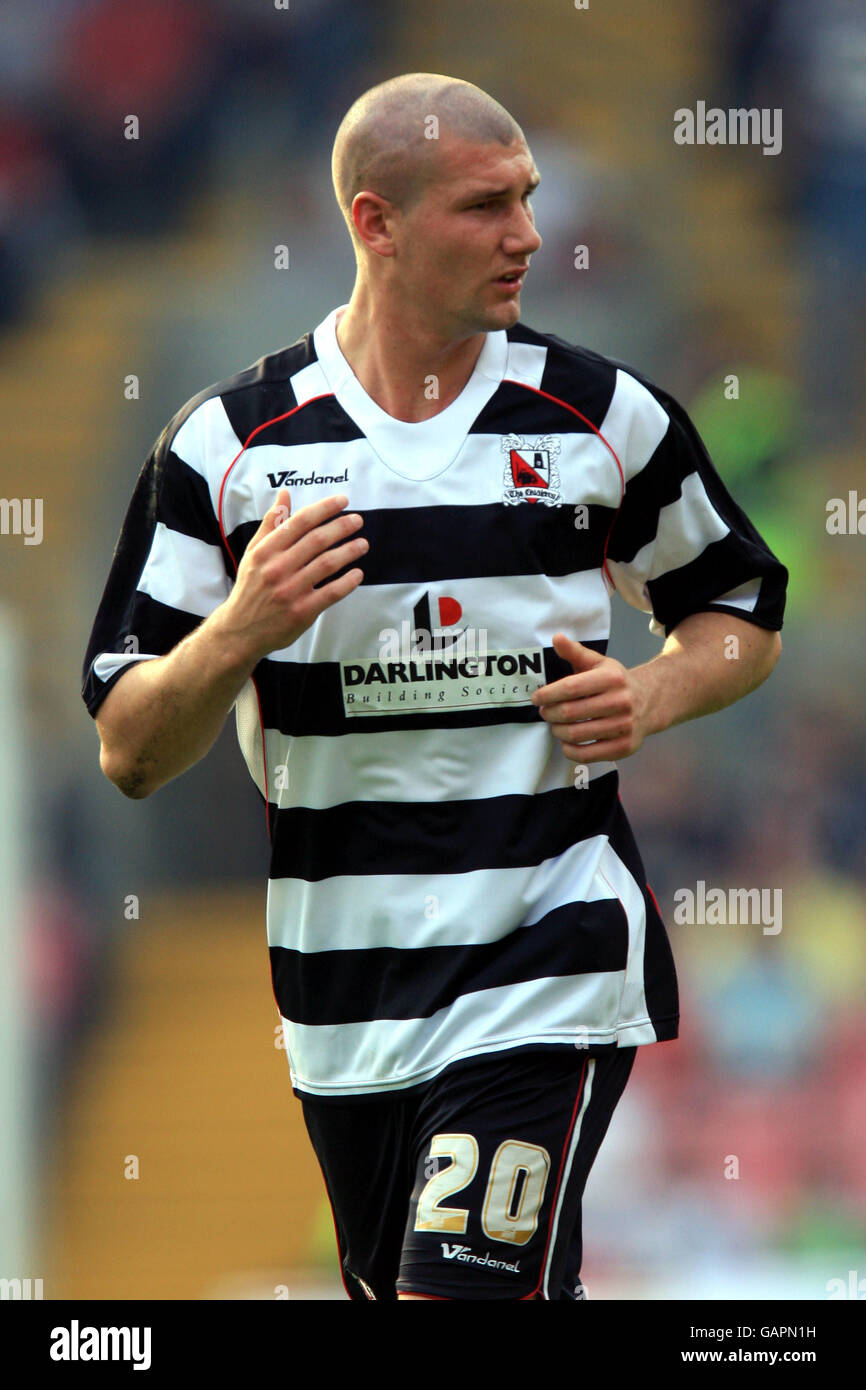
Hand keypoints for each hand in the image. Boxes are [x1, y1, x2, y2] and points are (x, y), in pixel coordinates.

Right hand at [217, 489, 367, 662]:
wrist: (240, 630)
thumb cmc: (250, 587)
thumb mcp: (254, 552)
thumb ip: (271, 523)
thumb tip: (284, 494)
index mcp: (265, 551)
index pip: (300, 522)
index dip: (324, 509)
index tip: (342, 501)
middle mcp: (277, 569)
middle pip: (317, 540)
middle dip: (342, 527)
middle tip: (357, 521)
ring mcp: (290, 591)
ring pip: (327, 564)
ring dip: (349, 551)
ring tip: (363, 544)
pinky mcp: (301, 612)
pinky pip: (330, 592)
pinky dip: (347, 582)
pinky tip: (357, 573)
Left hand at [530, 632, 646, 763]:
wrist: (650, 702)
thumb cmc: (616, 682)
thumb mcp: (599, 663)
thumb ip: (576, 652)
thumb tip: (556, 638)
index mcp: (611, 678)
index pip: (570, 688)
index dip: (548, 694)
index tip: (536, 698)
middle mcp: (620, 702)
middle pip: (570, 712)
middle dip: (549, 714)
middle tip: (544, 713)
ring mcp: (624, 726)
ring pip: (576, 734)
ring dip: (557, 731)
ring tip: (555, 725)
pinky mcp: (624, 747)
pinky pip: (587, 755)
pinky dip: (570, 750)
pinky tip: (566, 741)